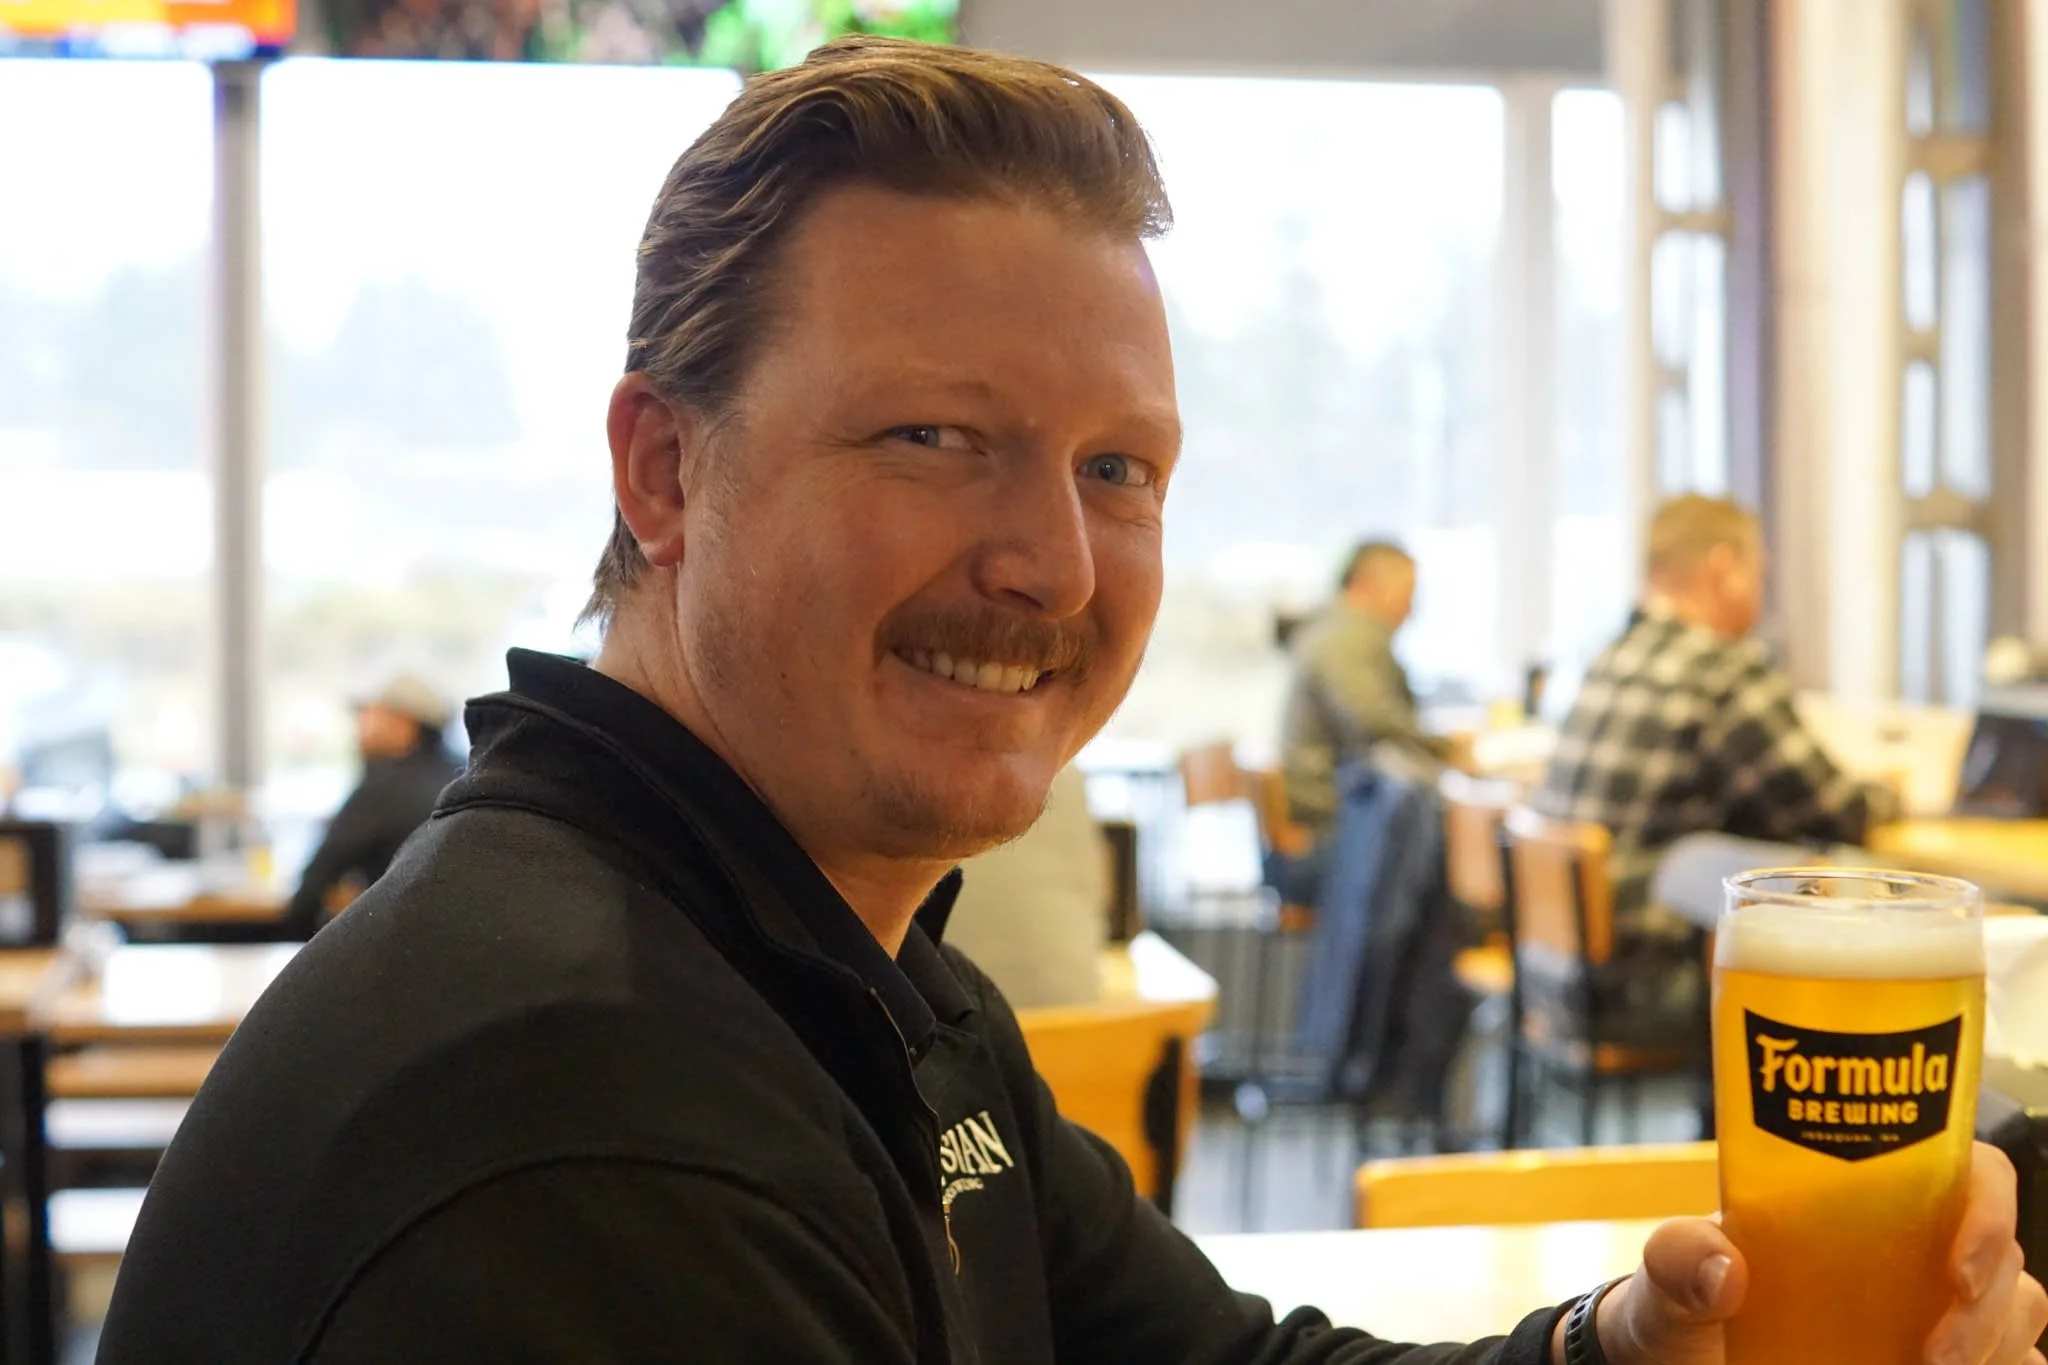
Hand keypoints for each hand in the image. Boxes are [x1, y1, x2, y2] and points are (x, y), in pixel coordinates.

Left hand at [1558, 1142, 2045, 1363]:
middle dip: (1990, 1304)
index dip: (1987, 1209)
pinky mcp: (1936, 1357)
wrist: (1676, 1361)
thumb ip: (1676, 1260)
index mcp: (1859, 1202)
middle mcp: (1908, 1248)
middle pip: (2004, 1254)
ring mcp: (1929, 1309)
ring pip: (2019, 1311)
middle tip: (1932, 1356)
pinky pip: (2012, 1359)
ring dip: (1996, 1342)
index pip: (1966, 1172)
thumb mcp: (1664, 1280)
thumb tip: (1726, 1267)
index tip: (1954, 1270)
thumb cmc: (1681, 1310)